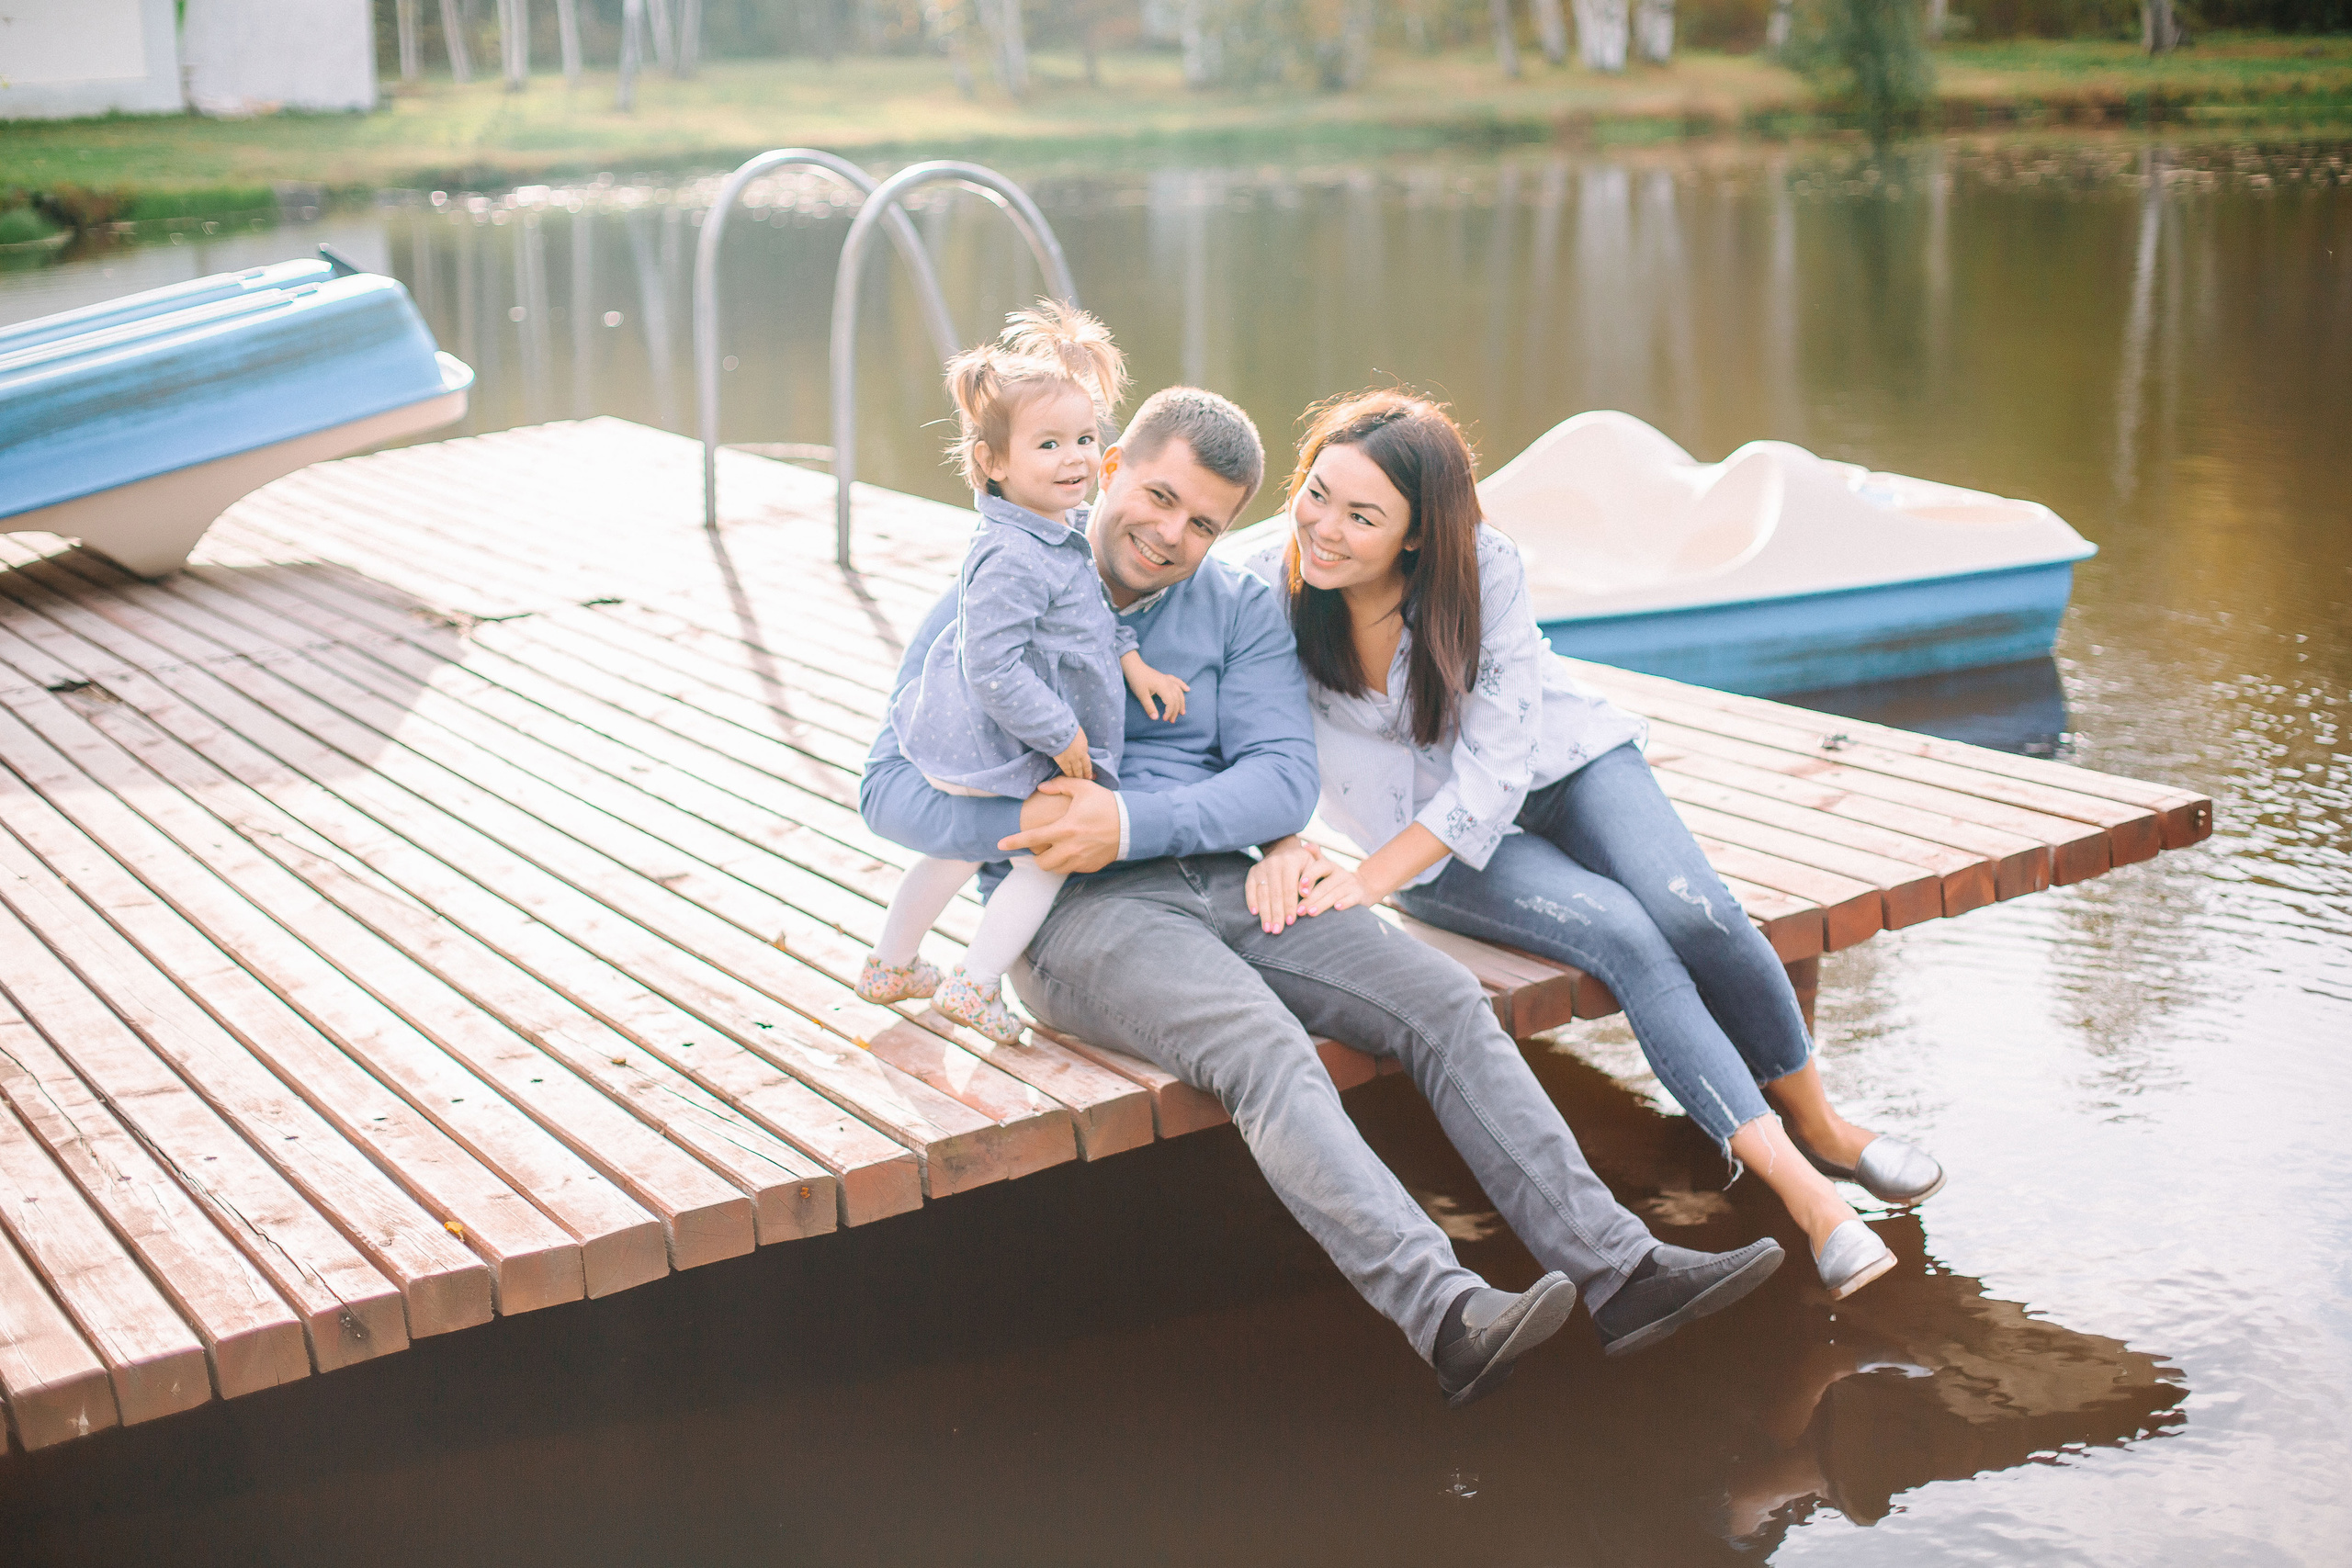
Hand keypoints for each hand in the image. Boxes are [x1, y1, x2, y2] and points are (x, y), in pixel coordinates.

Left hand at [1000, 777, 1119, 873]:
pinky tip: (1073, 851)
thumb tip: (1041, 788)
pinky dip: (1066, 863)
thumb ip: (1060, 786)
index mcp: (1065, 828)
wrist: (1133, 825)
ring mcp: (1080, 860)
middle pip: (1041, 862)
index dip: (1014, 842)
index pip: (1032, 838)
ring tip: (1056, 849)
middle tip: (1041, 845)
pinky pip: (1070, 869)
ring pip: (1054, 869)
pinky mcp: (1089, 866)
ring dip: (1051, 861)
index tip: (1000, 844)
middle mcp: (1070, 848)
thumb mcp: (1084, 789)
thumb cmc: (1106, 804)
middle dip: (1037, 855)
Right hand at [1053, 724, 1092, 780]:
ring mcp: (1071, 759)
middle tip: (1086, 780)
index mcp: (1084, 747)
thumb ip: (1079, 741)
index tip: (1090, 774)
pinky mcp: (1062, 762)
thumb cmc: (1068, 728)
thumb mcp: (1078, 734)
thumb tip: (1077, 743)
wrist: (1060, 731)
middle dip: (1085, 774)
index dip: (1088, 768)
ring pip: (1075, 771)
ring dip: (1077, 776)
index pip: (1087, 760)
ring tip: (1078, 781)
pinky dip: (1068, 774)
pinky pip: (1066, 770)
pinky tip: (1068, 778)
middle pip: (1083, 767)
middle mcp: (1080, 755)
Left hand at [1127, 664, 1190, 721]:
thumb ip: (1149, 707)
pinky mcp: (1165, 677)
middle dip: (1175, 711)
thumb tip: (1155, 718)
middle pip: (1176, 699)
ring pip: (1179, 692)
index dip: (1169, 712)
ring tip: (1182, 712)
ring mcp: (1168, 679)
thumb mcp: (1141, 695)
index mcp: (1163, 687)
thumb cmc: (1137, 680)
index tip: (1164, 719)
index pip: (1171, 702)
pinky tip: (1188, 689)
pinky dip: (1183, 686)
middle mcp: (1168, 683)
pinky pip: (1177, 681)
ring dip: (1181, 702)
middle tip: (1172, 721)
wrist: (1134, 666)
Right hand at [1245, 839, 1320, 933]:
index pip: (1289, 888)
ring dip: (1264, 912)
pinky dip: (1251, 901)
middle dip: (1276, 914)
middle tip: (1277, 931)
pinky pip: (1250, 888)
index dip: (1290, 906)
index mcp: (1290, 861)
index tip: (1291, 922)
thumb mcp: (1313, 866)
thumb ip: (1312, 879)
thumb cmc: (1303, 863)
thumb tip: (1306, 894)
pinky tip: (1255, 914)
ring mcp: (1261, 867)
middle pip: (1275, 893)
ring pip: (1262, 893)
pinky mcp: (1252, 871)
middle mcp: (1274, 863)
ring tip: (1267, 928)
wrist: (1284, 849)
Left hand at [1299, 859, 1377, 916]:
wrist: (1362, 886)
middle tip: (1299, 909)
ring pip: (1335, 893)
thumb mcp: (1325, 867)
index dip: (1310, 875)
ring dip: (1322, 903)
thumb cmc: (1334, 879)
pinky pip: (1352, 899)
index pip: (1320, 867)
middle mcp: (1340, 873)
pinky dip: (1345, 903)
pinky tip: (1336, 908)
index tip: (1301, 885)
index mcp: (1330, 866)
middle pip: (1325, 885)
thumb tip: (1305, 844)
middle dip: (1311, 898)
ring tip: (1310, 913)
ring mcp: (1351, 884)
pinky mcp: (1359, 895)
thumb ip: (1315, 857)